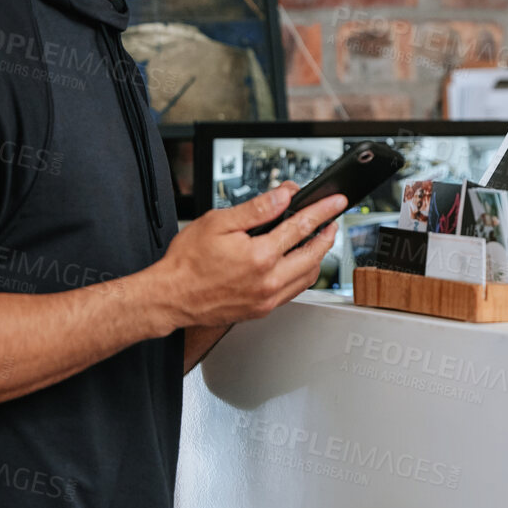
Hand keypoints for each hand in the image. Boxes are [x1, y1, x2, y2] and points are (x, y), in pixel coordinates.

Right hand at [142, 181, 346, 329]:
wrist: (170, 297)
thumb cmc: (187, 262)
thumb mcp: (218, 222)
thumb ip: (256, 209)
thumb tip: (282, 197)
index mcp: (260, 256)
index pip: (302, 227)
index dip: (323, 211)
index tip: (336, 202)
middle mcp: (268, 281)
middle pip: (313, 255)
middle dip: (327, 236)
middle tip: (333, 222)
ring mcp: (266, 299)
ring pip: (308, 278)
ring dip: (318, 258)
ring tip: (319, 241)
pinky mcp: (261, 311)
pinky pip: (293, 293)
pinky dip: (303, 276)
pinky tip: (298, 265)